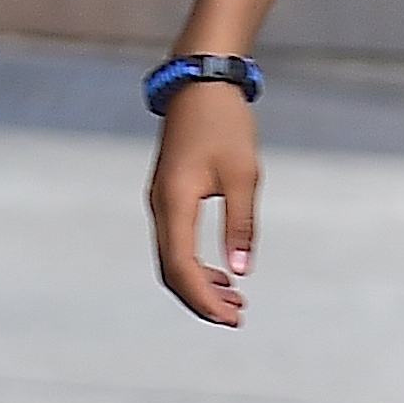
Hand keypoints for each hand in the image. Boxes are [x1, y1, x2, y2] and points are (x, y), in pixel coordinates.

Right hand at [150, 83, 260, 326]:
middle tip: (238, 316)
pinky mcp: (169, 197)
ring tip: (235, 301)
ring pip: (172, 259)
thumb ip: (241, 224)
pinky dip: (196, 265)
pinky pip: (176, 243)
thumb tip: (242, 272)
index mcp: (174, 203)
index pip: (181, 267)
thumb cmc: (225, 125)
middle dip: (201, 299)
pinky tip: (223, 274)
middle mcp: (160, 207)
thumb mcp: (243, 175)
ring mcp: (161, 203)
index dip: (204, 299)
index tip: (232, 317)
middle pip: (171, 271)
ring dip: (200, 284)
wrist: (201, 85)